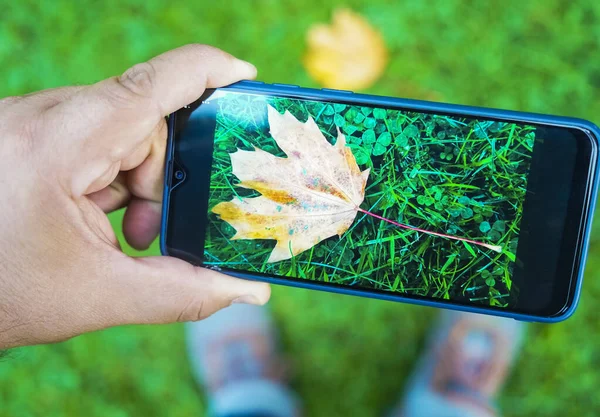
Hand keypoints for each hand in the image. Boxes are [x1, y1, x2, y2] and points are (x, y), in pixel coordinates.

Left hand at [0, 44, 270, 348]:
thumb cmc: (4, 295)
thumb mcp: (101, 296)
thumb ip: (185, 292)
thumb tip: (251, 292)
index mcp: (55, 149)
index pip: (147, 88)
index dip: (206, 72)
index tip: (245, 76)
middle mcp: (38, 119)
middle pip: (140, 122)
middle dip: (159, 177)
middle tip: (145, 231)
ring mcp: (29, 121)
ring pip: (118, 130)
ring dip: (132, 181)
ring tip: (116, 232)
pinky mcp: (27, 131)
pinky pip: (90, 136)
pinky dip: (107, 176)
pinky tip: (94, 217)